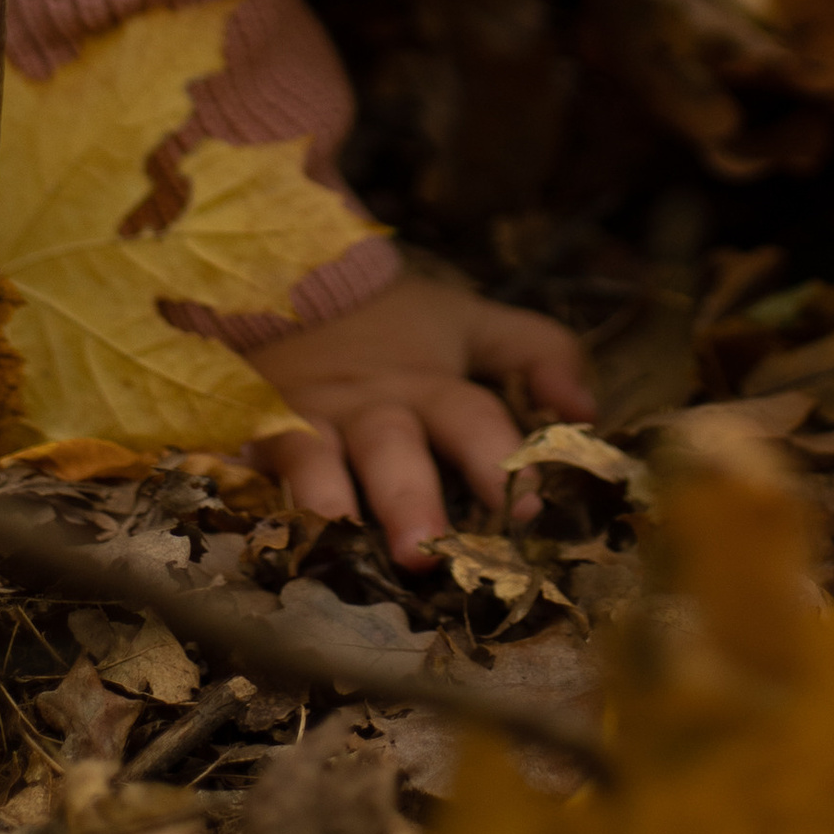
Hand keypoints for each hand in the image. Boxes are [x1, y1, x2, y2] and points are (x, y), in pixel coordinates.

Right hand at [249, 275, 597, 568]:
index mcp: (430, 384)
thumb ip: (540, 352)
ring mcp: (307, 419)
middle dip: (408, 499)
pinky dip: (245, 493)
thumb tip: (589, 411)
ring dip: (323, 498)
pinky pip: (243, 461)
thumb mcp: (472, 323)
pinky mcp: (251, 431)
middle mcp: (372, 407)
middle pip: (393, 448)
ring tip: (333, 538)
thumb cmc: (394, 323)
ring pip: (313, 455)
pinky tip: (248, 531)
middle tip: (422, 556)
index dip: (503, 460)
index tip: (528, 513)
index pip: (474, 418)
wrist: (288, 278)